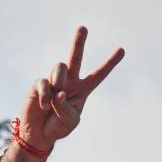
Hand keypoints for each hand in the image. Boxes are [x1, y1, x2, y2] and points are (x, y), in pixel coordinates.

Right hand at [18, 26, 123, 150]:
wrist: (40, 133)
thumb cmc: (59, 126)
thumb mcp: (71, 121)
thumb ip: (67, 108)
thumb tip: (59, 92)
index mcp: (83, 90)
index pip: (99, 74)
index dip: (110, 63)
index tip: (122, 50)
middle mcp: (70, 82)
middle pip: (75, 58)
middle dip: (79, 42)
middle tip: (83, 28)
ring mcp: (54, 81)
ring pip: (60, 67)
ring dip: (59, 80)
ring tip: (57, 95)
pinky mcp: (39, 84)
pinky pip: (44, 82)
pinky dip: (45, 95)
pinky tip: (44, 106)